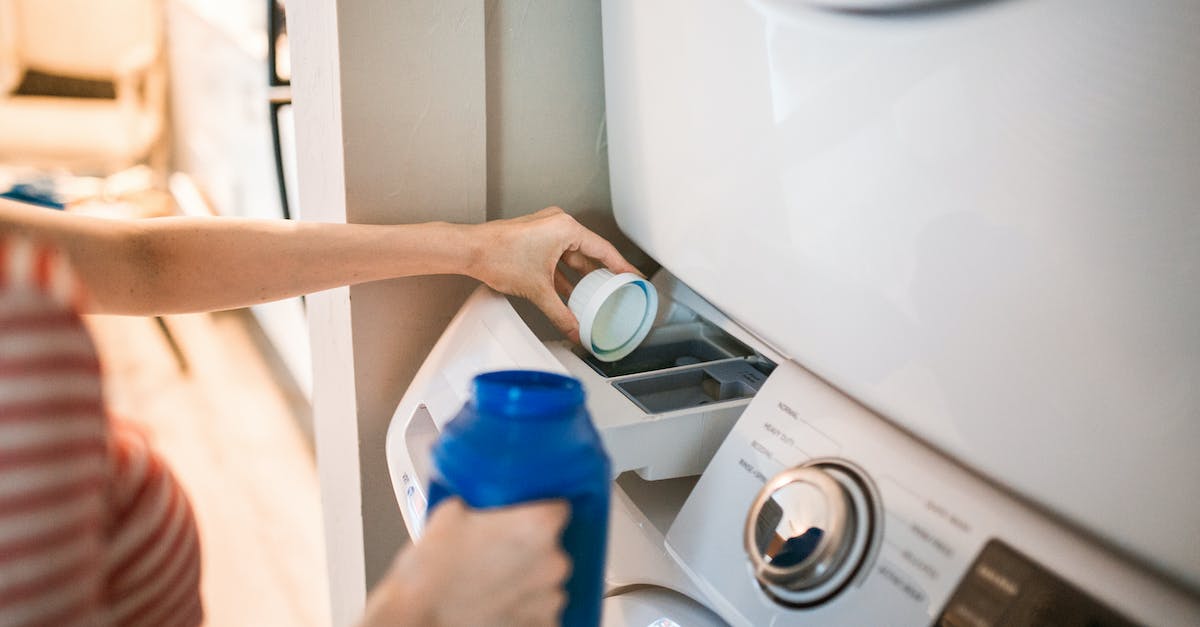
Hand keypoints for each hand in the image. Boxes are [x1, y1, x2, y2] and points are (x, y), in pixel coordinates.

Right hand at [360, 498, 571, 626]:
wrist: (416, 616)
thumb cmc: (431, 571)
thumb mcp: (450, 513)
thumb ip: (479, 503)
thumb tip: (480, 502)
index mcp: (537, 527)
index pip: (559, 509)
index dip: (539, 512)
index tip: (525, 517)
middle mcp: (552, 562)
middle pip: (553, 547)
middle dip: (531, 549)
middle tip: (500, 552)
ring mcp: (549, 598)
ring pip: (547, 580)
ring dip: (529, 580)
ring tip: (495, 582)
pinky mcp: (541, 625)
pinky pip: (541, 610)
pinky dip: (525, 607)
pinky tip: (499, 602)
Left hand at [467, 207, 639, 342]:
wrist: (470, 250)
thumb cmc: (499, 256)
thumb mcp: (538, 290)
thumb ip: (561, 313)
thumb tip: (575, 330)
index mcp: (566, 228)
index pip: (604, 250)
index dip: (622, 266)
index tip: (633, 277)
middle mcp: (558, 224)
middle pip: (589, 253)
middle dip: (601, 274)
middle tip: (617, 289)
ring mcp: (546, 230)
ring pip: (572, 256)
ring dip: (581, 276)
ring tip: (595, 295)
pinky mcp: (535, 238)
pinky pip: (559, 257)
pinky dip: (565, 274)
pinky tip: (570, 292)